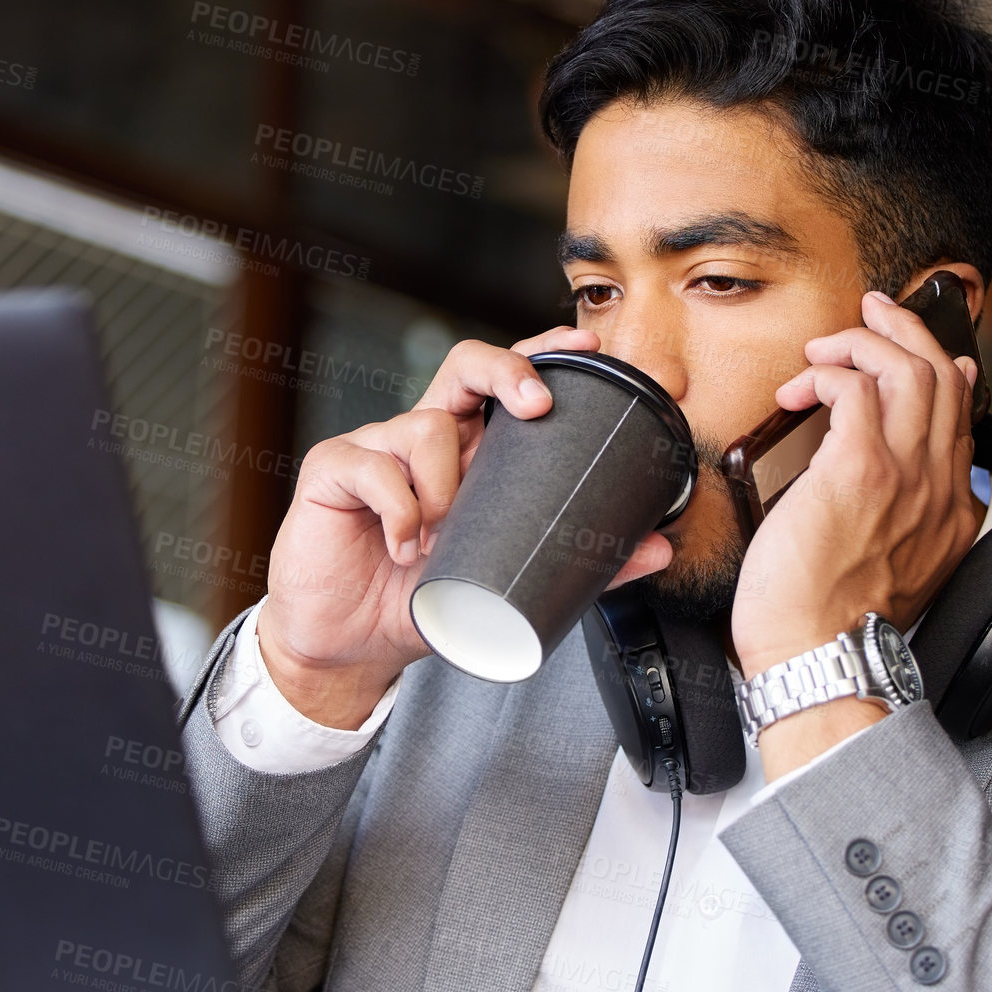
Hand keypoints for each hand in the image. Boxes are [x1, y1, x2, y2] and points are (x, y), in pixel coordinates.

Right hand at [259, 326, 674, 727]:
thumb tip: (658, 548)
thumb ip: (577, 561)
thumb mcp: (504, 583)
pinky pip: (374, 468)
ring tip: (441, 535)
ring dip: (446, 482)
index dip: (544, 354)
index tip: (590, 347)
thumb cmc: (422, 598)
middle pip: (466, 364)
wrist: (350, 644)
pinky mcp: (333, 470)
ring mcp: (377, 448)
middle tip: (536, 405)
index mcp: (469, 450)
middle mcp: (427, 436)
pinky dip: (398, 509)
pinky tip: (405, 547)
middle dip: (506, 370)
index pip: (507, 382)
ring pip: (425, 426)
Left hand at [731, 290, 982, 683]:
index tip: (920, 349)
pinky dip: (828, 375)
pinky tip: (802, 391)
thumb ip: (901, 523)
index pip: (960, 417)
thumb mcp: (891, 571)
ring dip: (862, 342)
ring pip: (908, 368)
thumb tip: (880, 489)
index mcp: (950, 511)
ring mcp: (903, 475)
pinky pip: (856, 387)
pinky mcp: (859, 469)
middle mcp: (938, 487)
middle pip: (942, 375)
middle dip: (905, 330)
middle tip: (873, 310)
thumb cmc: (832, 621)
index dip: (942, 369)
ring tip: (824, 349)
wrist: (822, 656)